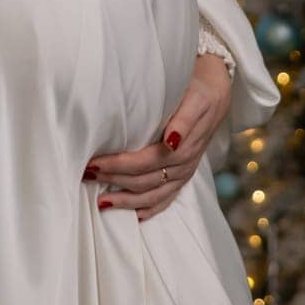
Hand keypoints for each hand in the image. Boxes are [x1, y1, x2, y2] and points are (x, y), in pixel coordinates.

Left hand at [84, 54, 231, 221]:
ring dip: (127, 200)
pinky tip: (135, 215)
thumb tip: (172, 142)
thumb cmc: (198, 89)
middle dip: (114, 179)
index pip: (145, 161)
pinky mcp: (185, 175)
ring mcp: (185, 171)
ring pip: (154, 194)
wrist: (217, 91)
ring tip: (102, 202)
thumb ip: (184, 120)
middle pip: (145, 179)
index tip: (94, 162)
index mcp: (183, 143)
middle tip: (86, 175)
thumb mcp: (194, 98)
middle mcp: (184, 162)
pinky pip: (168, 198)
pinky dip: (150, 208)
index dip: (119, 165)